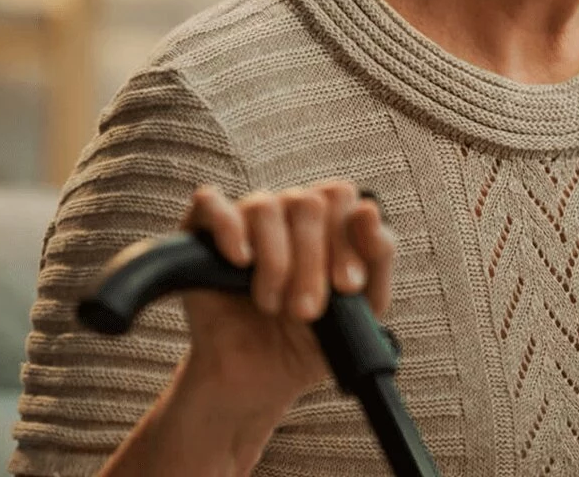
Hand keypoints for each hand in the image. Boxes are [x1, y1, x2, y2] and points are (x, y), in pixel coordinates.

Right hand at [176, 182, 395, 409]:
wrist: (258, 380)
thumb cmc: (313, 338)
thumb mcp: (363, 307)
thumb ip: (379, 256)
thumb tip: (368, 208)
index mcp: (327, 220)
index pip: (341, 197)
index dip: (347, 241)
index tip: (346, 288)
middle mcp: (287, 211)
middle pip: (308, 202)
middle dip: (312, 263)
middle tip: (305, 312)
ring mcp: (244, 220)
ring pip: (266, 207)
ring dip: (276, 264)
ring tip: (272, 306)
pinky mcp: (199, 237)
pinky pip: (210, 205)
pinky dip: (229, 229)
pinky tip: (241, 261)